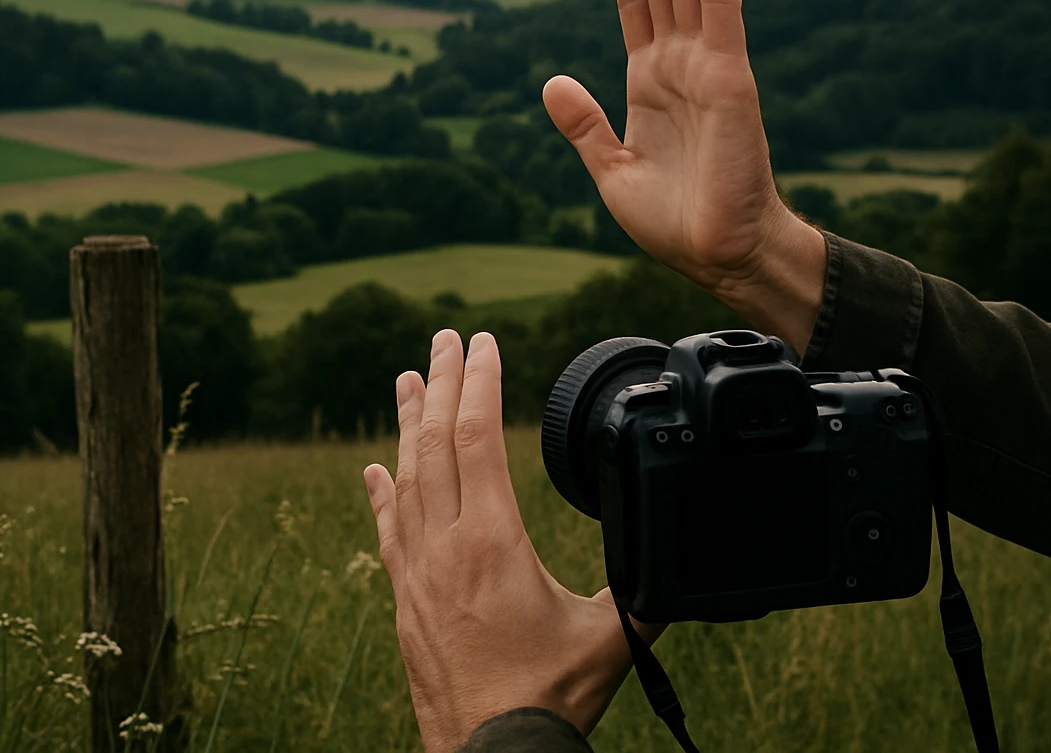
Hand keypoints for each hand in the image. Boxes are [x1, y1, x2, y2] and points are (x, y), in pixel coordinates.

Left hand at [364, 330, 656, 752]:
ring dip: (407, 425)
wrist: (490, 752)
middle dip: (440, 383)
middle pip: (434, 444)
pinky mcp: (405, 601)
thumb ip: (642, 591)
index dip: (478, 383)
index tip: (482, 342)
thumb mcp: (609, 636)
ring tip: (407, 380)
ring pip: (405, 479)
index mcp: (492, 543)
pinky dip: (382, 494)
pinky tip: (373, 470)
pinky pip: (388, 531)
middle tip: (443, 339)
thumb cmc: (548, 697)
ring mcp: (417, 574)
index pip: (476, 439)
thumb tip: (677, 562)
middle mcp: (444, 548)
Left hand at [543, 0, 825, 350]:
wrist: (716, 254)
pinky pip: (721, 11)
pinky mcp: (732, 78)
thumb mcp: (613, 169)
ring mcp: (709, 68)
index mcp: (651, 84)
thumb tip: (550, 81)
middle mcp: (682, 67)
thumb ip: (584, 125)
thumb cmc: (675, 221)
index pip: (636, 8)